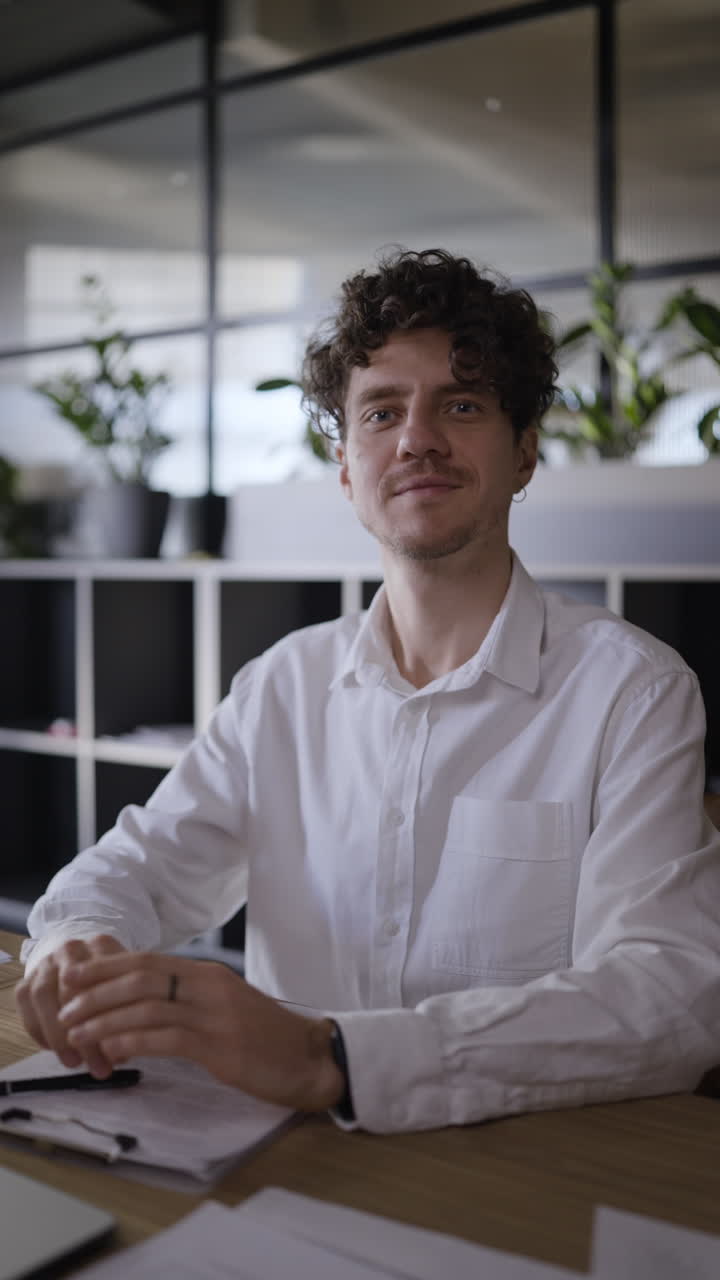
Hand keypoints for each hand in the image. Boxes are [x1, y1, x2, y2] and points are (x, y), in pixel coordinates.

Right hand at [15, 934, 127, 1074]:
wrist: (80, 966)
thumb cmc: (110, 986)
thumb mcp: (126, 994)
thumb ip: (126, 1015)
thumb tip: (118, 1054)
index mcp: (102, 946)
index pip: (103, 981)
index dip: (109, 1020)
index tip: (118, 1055)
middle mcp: (72, 949)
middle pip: (71, 988)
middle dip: (83, 1034)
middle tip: (96, 1065)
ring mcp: (47, 962)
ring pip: (43, 994)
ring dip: (57, 1034)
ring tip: (74, 1062)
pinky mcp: (27, 978)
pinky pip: (26, 1003)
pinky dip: (38, 1029)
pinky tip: (53, 1050)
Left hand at [56, 951, 345, 1111]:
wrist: (311, 1058)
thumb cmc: (264, 1038)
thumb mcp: (223, 1009)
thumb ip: (187, 1001)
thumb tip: (138, 1006)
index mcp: (208, 974)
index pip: (148, 960)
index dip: (106, 967)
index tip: (74, 977)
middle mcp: (210, 986)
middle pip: (142, 978)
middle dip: (97, 991)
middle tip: (66, 1007)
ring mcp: (217, 1015)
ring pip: (149, 1007)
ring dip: (106, 1020)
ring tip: (78, 1033)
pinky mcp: (221, 1046)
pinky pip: (168, 1038)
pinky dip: (134, 1042)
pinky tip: (113, 1051)